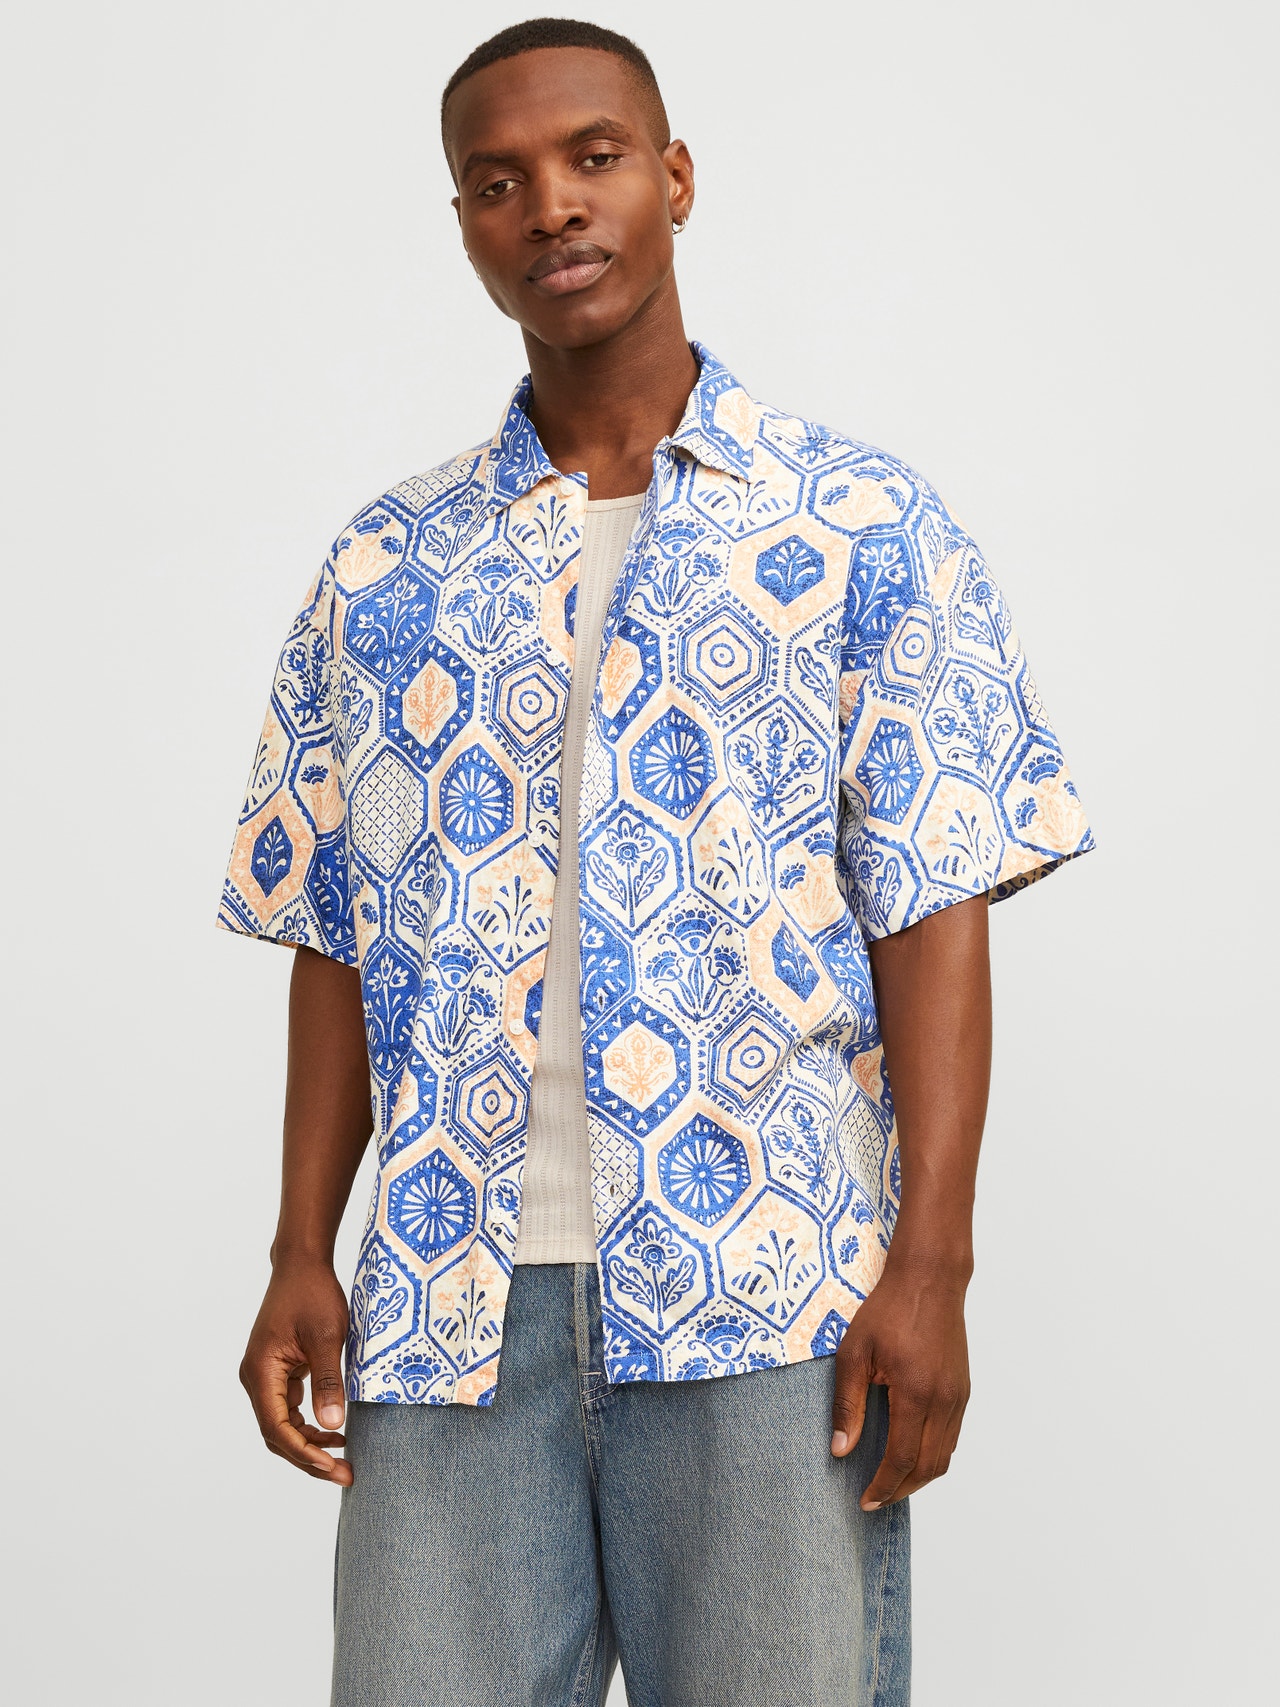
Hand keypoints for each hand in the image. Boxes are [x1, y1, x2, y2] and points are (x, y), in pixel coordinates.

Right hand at [239, 1258, 353, 1484]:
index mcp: (261, 1372)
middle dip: (309, 1458)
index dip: (304, 1452)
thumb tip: (332, 1427)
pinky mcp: (277, 1371)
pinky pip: (288, 1409)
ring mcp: (265, 1376)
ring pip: (282, 1425)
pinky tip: (335, 1432)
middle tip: (345, 1475)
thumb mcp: (328, 1337)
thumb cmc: (314, 1294)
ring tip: (343, 1460)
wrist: (302, 1264)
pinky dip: (309, 1425)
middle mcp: (256, 1378)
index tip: (332, 1467)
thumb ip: (328, 1382)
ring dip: (310, 1445)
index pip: (277, 1427)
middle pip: (277, 1434)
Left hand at [829, 1258, 970, 1509]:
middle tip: (875, 1499)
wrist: (929, 1280)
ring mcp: (958, 1397)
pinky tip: (911, 1453)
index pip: (902, 1459)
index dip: (883, 1486)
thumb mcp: (854, 1353)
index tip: (865, 1501)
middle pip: (928, 1467)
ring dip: (919, 1477)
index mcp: (915, 1394)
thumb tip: (841, 1450)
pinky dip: (933, 1456)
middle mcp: (943, 1402)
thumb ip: (848, 1404)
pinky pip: (951, 1437)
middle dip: (900, 1489)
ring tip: (891, 1482)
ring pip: (944, 1456)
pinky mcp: (963, 1390)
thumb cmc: (887, 1311)